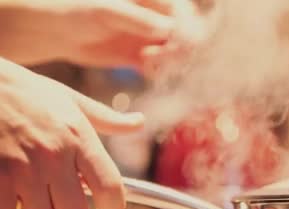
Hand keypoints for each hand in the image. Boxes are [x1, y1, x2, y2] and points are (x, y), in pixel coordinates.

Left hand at [0, 0, 176, 68]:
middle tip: (159, 55)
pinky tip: (146, 70)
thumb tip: (167, 30)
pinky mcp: (141, 56)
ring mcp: (149, 37)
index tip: (175, 41)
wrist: (54, 29)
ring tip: (149, 62)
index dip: (186, 27)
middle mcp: (155, 16)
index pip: (184, 12)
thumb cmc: (76, 8)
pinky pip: (161, 67)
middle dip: (180, 47)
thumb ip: (137, 19)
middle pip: (186, 34)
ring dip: (171, 62)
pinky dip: (159, 71)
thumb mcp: (106, 11)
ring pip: (176, 53)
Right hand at [0, 58, 143, 208]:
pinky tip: (4, 189)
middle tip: (56, 201)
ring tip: (27, 191)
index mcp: (78, 136)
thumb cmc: (22, 92)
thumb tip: (138, 123)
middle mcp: (54, 154)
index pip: (109, 187)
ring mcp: (21, 166)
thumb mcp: (68, 99)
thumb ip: (106, 118)